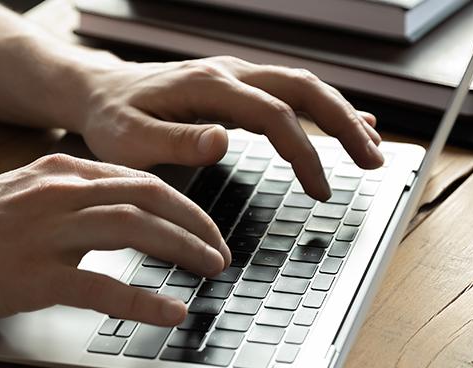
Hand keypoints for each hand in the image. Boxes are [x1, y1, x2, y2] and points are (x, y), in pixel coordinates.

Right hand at [0, 154, 231, 325]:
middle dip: (196, 223)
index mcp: (57, 173)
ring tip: (210, 271)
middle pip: (150, 197)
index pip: (138, 179)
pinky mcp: (33, 276)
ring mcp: (46, 234)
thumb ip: (65, 199)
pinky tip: (171, 312)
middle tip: (219, 251)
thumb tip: (113, 214)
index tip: (203, 225)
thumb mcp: (18, 196)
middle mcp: (58, 194)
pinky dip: (145, 300)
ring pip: (137, 230)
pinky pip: (104, 287)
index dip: (182, 203)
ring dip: (184, 250)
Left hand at [71, 56, 383, 199]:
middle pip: (304, 88)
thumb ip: (176, 142)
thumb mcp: (130, 141)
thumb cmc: (111, 121)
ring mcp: (236, 75)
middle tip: (374, 162)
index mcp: (207, 86)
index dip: (304, 152)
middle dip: (344, 124)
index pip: (274, 115)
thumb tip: (222, 141)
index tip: (321, 190)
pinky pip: (291, 92)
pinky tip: (354, 123)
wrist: (97, 92)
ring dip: (342, 115)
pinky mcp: (238, 86)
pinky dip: (325, 108)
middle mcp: (229, 72)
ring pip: (304, 86)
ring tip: (372, 150)